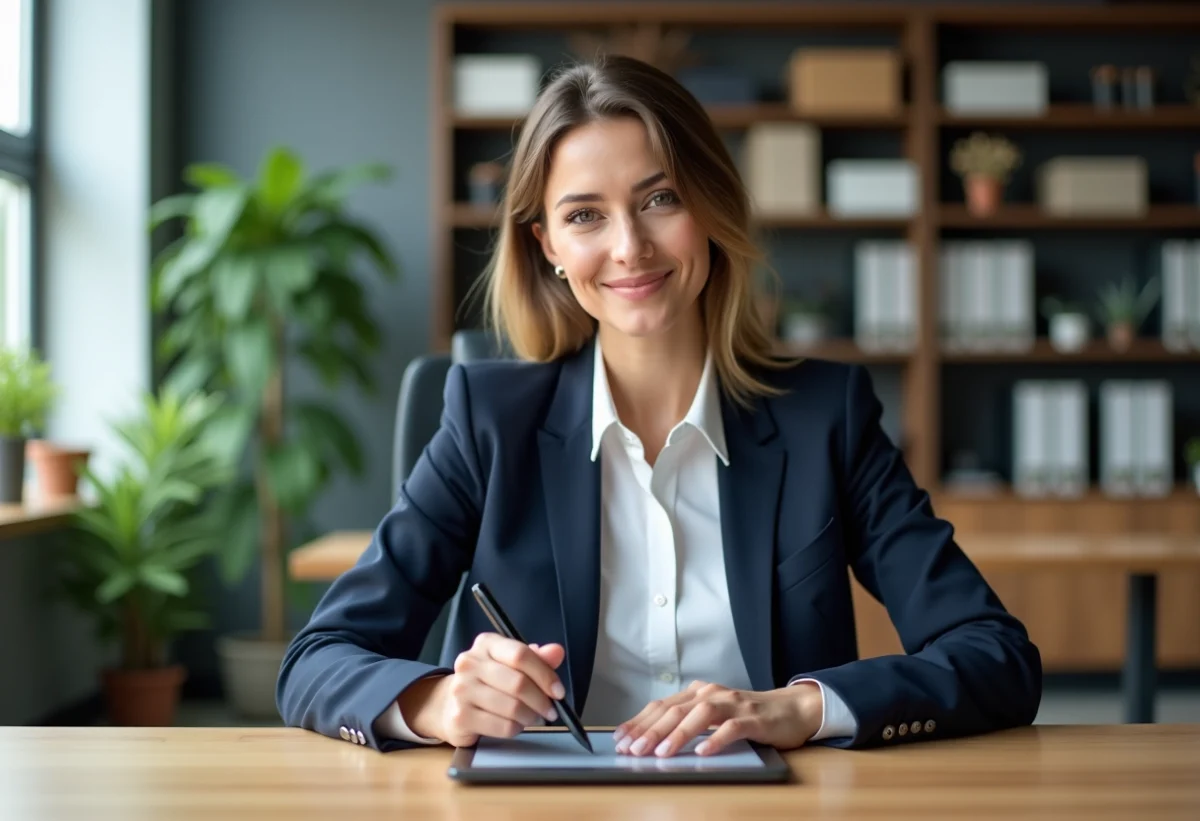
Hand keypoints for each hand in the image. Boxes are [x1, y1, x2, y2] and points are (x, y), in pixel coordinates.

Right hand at [398, 635, 565, 747]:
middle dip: (541, 700)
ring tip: (532, 717)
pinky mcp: (461, 716)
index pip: (520, 654)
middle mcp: (470, 663)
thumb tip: (557, 652)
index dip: (545, 674)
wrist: (449, 704)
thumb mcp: (511, 664)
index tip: (558, 691)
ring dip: (530, 716)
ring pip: (512, 708)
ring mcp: (462, 690)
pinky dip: (516, 729)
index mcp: (486, 644)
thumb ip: (537, 658)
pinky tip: (514, 725)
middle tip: (550, 710)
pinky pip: (502, 727)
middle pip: (518, 683)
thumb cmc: (488, 682)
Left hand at [613, 680, 823, 757]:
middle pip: (675, 710)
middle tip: (632, 750)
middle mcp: (712, 693)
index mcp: (698, 693)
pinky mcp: (753, 718)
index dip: (638, 722)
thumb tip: (649, 740)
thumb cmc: (746, 716)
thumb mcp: (712, 716)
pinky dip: (715, 739)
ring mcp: (733, 704)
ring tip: (661, 753)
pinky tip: (703, 751)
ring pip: (700, 715)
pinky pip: (731, 728)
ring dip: (678, 735)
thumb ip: (686, 722)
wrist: (791, 709)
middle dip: (650, 731)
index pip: (661, 706)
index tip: (620, 739)